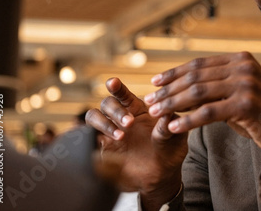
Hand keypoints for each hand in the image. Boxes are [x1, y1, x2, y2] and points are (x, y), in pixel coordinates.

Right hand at [85, 78, 187, 206]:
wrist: (161, 176)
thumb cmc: (170, 151)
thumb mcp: (175, 138)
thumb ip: (168, 126)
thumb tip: (168, 113)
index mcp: (138, 109)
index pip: (123, 94)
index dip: (116, 87)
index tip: (113, 83)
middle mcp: (120, 117)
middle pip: (107, 103)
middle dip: (116, 110)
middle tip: (130, 123)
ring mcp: (109, 133)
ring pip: (93, 117)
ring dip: (103, 123)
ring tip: (121, 136)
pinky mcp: (102, 150)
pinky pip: (87, 139)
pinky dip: (85, 137)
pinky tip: (94, 140)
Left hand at [144, 52, 260, 153]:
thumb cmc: (259, 113)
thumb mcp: (235, 93)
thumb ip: (213, 87)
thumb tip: (177, 90)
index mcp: (240, 59)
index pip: (199, 64)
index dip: (174, 73)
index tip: (155, 82)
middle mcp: (243, 66)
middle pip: (195, 77)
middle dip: (168, 90)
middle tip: (150, 101)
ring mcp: (246, 84)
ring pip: (198, 92)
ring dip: (172, 104)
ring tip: (155, 114)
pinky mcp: (246, 104)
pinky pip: (208, 112)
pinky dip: (187, 120)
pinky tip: (173, 128)